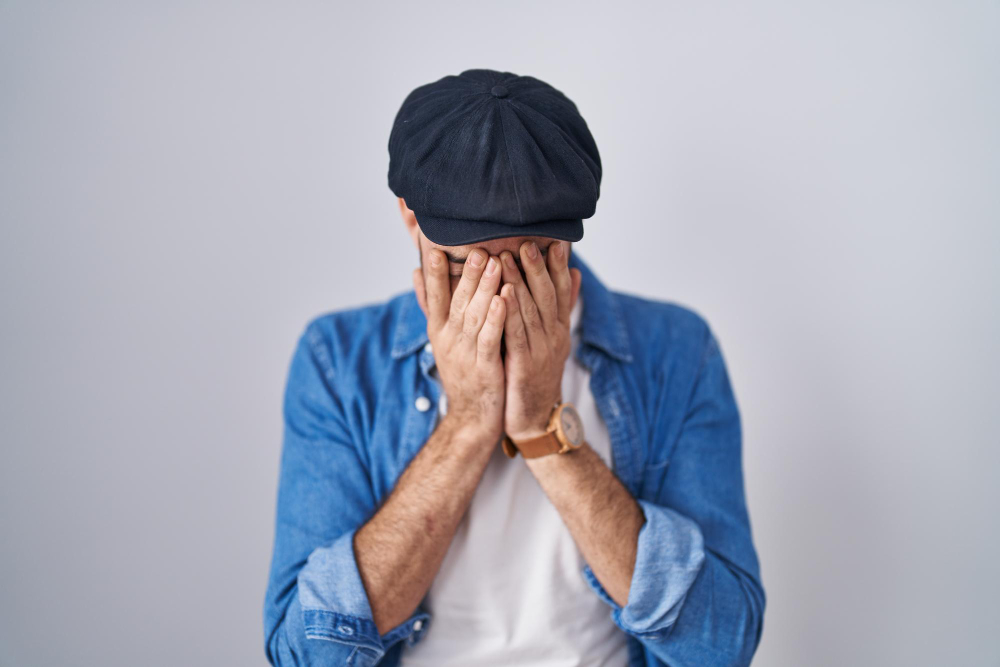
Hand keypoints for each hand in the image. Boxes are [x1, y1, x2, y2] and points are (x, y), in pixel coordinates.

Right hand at [413, 248, 505, 445]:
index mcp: (438, 330)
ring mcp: (465, 354)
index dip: (436, 275)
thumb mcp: (441, 338)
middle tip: (477, 248)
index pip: (434, 297)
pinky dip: (496, 318)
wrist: (472, 417)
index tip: (437, 250)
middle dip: (467, 274)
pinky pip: (490, 338)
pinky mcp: (485, 368)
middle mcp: (449, 340)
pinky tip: (505, 299)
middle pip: (457, 301)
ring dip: (485, 289)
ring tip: (495, 264)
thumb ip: (431, 304)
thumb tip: (416, 272)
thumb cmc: (462, 371)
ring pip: (474, 316)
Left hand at [498, 240, 580, 441]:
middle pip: (548, 296)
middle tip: (527, 240)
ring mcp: (540, 352)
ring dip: (520, 282)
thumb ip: (560, 308)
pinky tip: (502, 294)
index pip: (562, 291)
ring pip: (531, 311)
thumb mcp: (552, 340)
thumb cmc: (536, 376)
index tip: (555, 239)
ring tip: (508, 258)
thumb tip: (575, 273)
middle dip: (537, 267)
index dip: (558, 265)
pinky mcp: (523, 366)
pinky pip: (516, 335)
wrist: (533, 420)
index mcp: (559, 330)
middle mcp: (553, 337)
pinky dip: (510, 313)